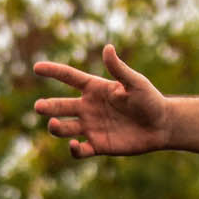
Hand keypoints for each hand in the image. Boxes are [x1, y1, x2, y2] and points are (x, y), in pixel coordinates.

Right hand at [33, 44, 170, 157]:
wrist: (161, 126)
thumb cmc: (150, 100)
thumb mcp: (135, 83)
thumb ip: (119, 69)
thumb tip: (107, 48)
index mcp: (96, 89)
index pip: (70, 78)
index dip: (54, 71)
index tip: (37, 67)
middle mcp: (89, 107)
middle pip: (62, 105)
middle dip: (48, 106)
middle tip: (39, 106)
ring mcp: (91, 127)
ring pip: (65, 128)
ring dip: (57, 127)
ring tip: (54, 123)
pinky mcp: (97, 145)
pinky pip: (79, 150)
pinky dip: (73, 149)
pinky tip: (74, 144)